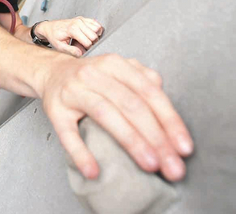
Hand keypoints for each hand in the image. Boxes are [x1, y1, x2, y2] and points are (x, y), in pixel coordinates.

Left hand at [37, 17, 103, 57]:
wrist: (49, 27)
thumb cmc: (54, 36)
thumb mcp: (59, 46)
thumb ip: (70, 51)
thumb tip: (80, 54)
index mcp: (72, 29)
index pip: (88, 42)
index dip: (87, 48)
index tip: (82, 50)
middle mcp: (78, 22)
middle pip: (94, 36)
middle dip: (92, 43)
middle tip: (84, 46)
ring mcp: (81, 19)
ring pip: (97, 28)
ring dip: (95, 36)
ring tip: (87, 40)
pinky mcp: (82, 18)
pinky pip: (95, 23)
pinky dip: (96, 29)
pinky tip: (90, 34)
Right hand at [41, 54, 192, 181]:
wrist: (51, 72)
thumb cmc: (92, 78)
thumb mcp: (119, 71)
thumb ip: (144, 83)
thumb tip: (166, 110)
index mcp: (115, 65)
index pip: (149, 93)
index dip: (169, 120)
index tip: (184, 147)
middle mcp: (94, 74)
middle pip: (131, 105)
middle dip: (156, 138)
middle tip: (172, 166)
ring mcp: (73, 91)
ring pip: (106, 115)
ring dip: (131, 142)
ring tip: (149, 165)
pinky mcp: (55, 110)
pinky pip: (68, 134)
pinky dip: (81, 154)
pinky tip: (94, 171)